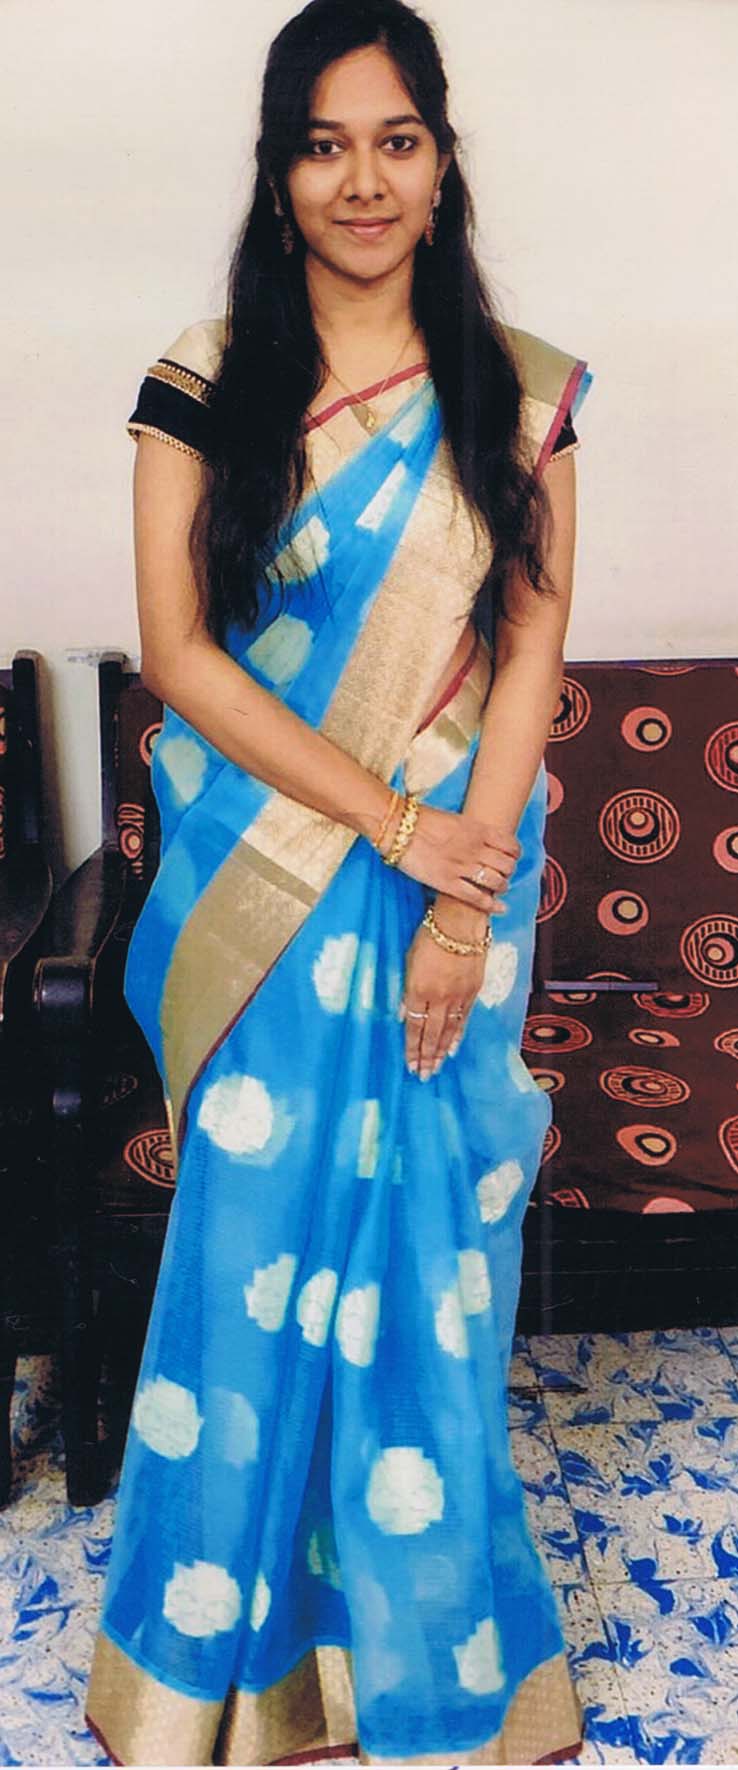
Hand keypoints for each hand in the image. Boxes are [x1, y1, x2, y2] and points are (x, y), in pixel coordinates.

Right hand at [396, 804, 519, 913]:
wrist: (398, 827)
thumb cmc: (421, 820)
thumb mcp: (455, 819)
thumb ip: (471, 831)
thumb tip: (480, 840)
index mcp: (478, 830)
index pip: (510, 844)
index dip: (515, 854)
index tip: (511, 857)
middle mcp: (475, 849)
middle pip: (507, 865)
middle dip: (509, 871)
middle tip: (504, 874)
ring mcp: (462, 867)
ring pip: (496, 882)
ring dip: (502, 887)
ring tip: (499, 888)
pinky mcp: (447, 883)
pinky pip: (477, 898)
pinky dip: (492, 905)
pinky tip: (500, 908)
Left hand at [400, 912, 486, 1078]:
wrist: (461, 920)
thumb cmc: (430, 934)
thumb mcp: (409, 958)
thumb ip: (406, 989)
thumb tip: (402, 1014)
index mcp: (418, 989)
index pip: (413, 1027)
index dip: (411, 1048)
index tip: (410, 1065)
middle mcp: (438, 997)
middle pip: (431, 1034)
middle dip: (426, 1057)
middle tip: (424, 1076)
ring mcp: (457, 996)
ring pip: (448, 1031)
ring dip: (441, 1051)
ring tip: (436, 1068)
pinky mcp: (473, 991)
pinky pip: (464, 1019)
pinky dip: (458, 1035)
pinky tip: (453, 1049)